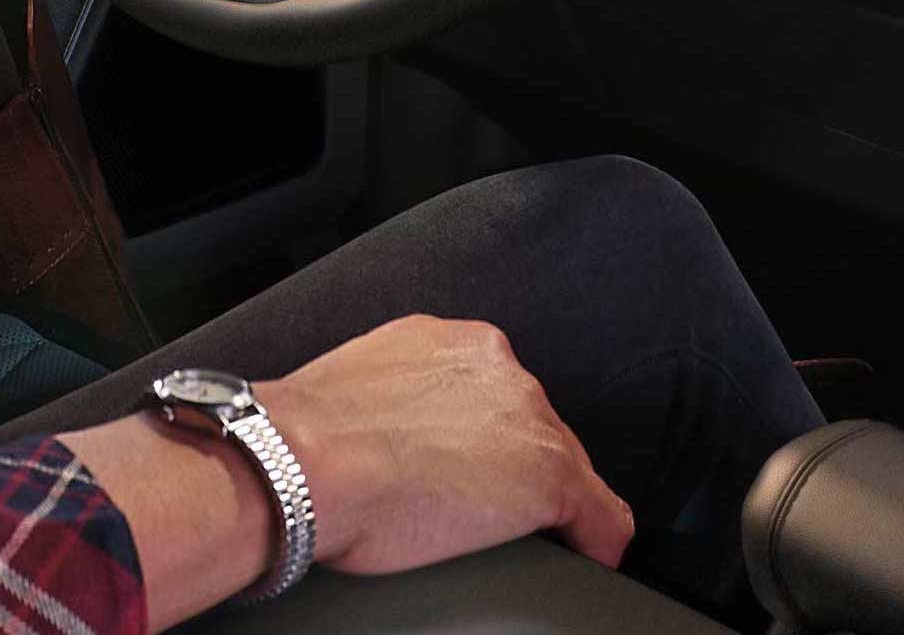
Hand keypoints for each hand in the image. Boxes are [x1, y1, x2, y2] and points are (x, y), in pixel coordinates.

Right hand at [258, 316, 632, 578]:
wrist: (301, 464)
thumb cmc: (305, 441)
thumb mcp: (360, 392)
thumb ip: (396, 399)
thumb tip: (386, 437)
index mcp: (453, 343)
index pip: (498, 397)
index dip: (485, 441)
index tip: (467, 467)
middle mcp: (500, 369)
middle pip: (535, 428)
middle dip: (511, 466)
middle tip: (470, 506)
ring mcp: (529, 422)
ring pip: (564, 467)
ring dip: (541, 500)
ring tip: (502, 535)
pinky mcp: (550, 478)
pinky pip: (601, 518)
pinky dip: (594, 544)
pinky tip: (580, 559)